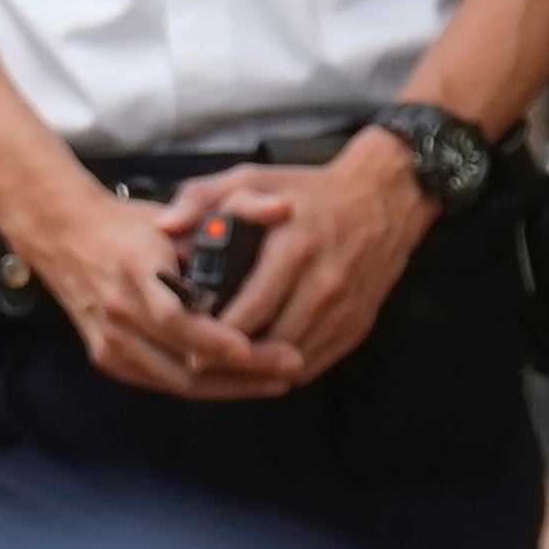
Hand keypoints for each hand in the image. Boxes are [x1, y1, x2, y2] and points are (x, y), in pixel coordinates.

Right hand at [10, 178, 306, 405]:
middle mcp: (118, 311)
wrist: (64, 238)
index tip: (254, 347)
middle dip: (243, 371)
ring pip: (176, 382)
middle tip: (291, 366)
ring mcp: (109, 341)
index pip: (175, 317)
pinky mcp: (108, 358)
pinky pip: (162, 383)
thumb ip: (234, 212)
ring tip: (276, 380)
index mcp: (134, 269)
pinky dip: (204, 387)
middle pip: (183, 360)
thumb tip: (283, 208)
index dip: (214, 338)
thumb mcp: (179, 213)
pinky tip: (239, 383)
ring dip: (230, 386)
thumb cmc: (129, 228)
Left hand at [200, 135, 439, 384]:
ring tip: (225, 368)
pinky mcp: (359, 321)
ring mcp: (346, 306)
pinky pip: (318, 360)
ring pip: (293, 358)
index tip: (183, 344)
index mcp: (292, 248)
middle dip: (231, 359)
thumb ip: (201, 198)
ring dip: (258, 369)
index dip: (211, 335)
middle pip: (269, 342)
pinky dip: (288, 368)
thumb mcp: (251, 178)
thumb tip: (163, 228)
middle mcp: (324, 282)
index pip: (246, 311)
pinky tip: (261, 364)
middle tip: (198, 363)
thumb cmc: (306, 189)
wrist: (385, 195)